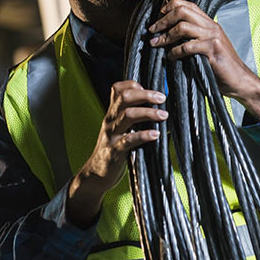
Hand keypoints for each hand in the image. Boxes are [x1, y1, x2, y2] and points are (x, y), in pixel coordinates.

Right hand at [66, 81, 166, 227]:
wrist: (96, 174)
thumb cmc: (114, 149)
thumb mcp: (120, 129)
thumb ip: (134, 118)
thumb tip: (161, 109)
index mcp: (112, 113)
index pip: (118, 89)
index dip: (134, 85)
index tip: (150, 91)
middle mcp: (110, 120)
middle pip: (124, 98)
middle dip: (145, 95)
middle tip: (162, 98)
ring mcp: (112, 135)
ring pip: (127, 116)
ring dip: (148, 113)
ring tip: (164, 115)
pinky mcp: (115, 151)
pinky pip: (129, 140)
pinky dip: (144, 135)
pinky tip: (156, 134)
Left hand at [148, 0, 259, 120]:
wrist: (240, 80)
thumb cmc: (221, 67)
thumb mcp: (207, 48)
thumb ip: (193, 39)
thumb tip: (168, 37)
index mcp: (210, 23)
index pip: (188, 5)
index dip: (170, 7)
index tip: (158, 17)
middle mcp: (211, 26)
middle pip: (182, 11)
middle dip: (163, 20)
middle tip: (153, 30)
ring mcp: (213, 37)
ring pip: (183, 26)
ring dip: (166, 35)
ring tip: (157, 43)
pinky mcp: (213, 50)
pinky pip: (188, 46)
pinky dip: (175, 51)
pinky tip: (171, 57)